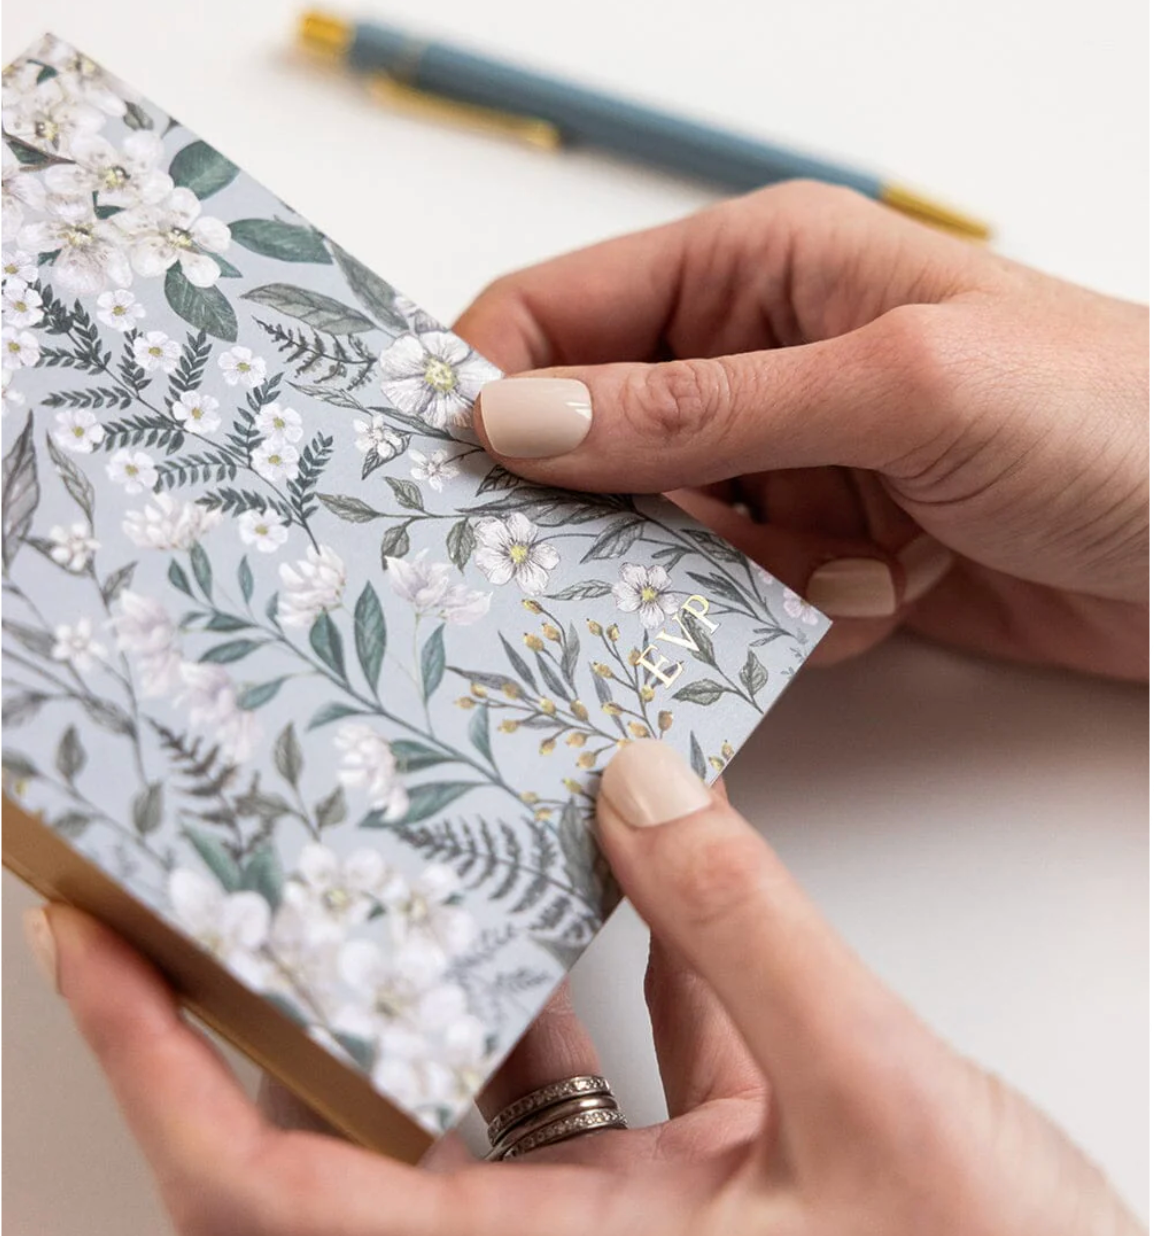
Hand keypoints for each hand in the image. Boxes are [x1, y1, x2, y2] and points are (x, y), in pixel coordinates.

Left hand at [29, 741, 1138, 1234]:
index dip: (169, 1070)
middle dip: (287, 990)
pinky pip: (631, 1048)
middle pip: (365, 1118)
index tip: (96, 942)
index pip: (288, 1189)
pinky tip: (630, 861)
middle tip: (236, 857)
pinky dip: (624, 955)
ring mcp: (645, 1216)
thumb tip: (640, 781)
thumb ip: (752, 931)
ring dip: (471, 952)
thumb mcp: (883, 1112)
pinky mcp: (722, 1173)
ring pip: (504, 1070)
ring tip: (424, 829)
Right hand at [456, 183, 1148, 677]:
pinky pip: (733, 596)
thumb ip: (698, 410)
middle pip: (596, 440)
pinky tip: (881, 589)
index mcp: (760, 269)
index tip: (443, 481)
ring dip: (720, 574)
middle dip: (612, 510)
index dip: (489, 387)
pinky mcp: (822, 551)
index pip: (560, 315)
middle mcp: (759, 362)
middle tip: (654, 554)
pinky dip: (789, 614)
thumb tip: (517, 417)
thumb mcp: (897, 388)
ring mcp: (790, 463)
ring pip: (661, 534)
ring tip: (825, 567)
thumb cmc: (1113, 418)